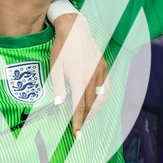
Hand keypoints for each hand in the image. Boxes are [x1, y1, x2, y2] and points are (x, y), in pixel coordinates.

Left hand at [49, 11, 107, 135]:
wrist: (74, 28)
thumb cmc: (61, 48)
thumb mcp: (55, 67)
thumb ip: (58, 87)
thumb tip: (59, 104)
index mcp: (79, 80)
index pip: (79, 107)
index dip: (78, 122)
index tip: (77, 134)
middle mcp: (92, 78)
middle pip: (91, 105)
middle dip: (86, 119)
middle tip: (82, 130)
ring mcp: (100, 72)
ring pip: (101, 97)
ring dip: (96, 110)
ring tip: (90, 118)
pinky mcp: (103, 66)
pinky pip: (106, 86)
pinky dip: (104, 96)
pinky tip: (99, 101)